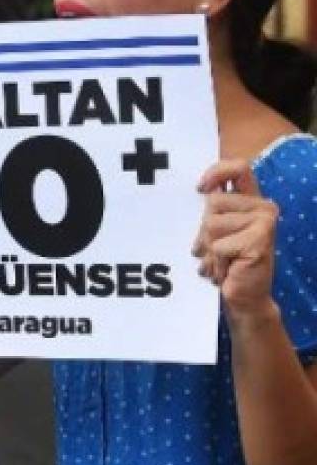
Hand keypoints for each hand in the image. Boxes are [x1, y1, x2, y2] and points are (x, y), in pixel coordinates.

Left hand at [192, 159, 279, 320]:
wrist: (246, 297)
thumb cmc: (228, 261)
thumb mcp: (217, 230)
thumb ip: (213, 209)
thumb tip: (202, 190)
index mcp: (252, 201)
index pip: (239, 167)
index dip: (216, 172)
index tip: (200, 189)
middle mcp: (263, 208)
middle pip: (213, 201)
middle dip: (204, 230)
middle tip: (215, 250)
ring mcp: (264, 223)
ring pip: (211, 223)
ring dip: (209, 248)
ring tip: (222, 260)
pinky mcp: (259, 240)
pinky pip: (218, 244)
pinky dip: (216, 260)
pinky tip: (227, 270)